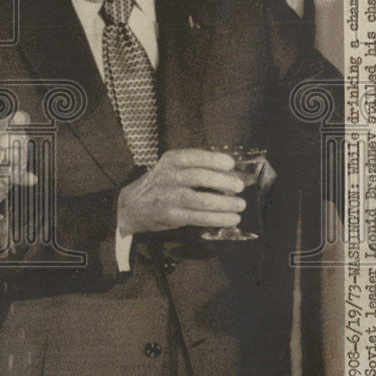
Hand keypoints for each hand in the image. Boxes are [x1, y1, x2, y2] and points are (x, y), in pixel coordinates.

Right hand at [117, 148, 245, 235]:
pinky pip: (198, 218)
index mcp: (170, 161)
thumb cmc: (163, 183)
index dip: (214, 160)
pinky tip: (231, 219)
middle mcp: (168, 177)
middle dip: (223, 182)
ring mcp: (168, 198)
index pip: (193, 157)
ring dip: (225, 204)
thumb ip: (198, 167)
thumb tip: (234, 174)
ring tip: (240, 205)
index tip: (231, 164)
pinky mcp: (171, 216)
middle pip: (198, 177)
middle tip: (239, 186)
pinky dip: (218, 219)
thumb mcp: (173, 168)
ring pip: (200, 200)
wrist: (135, 204)